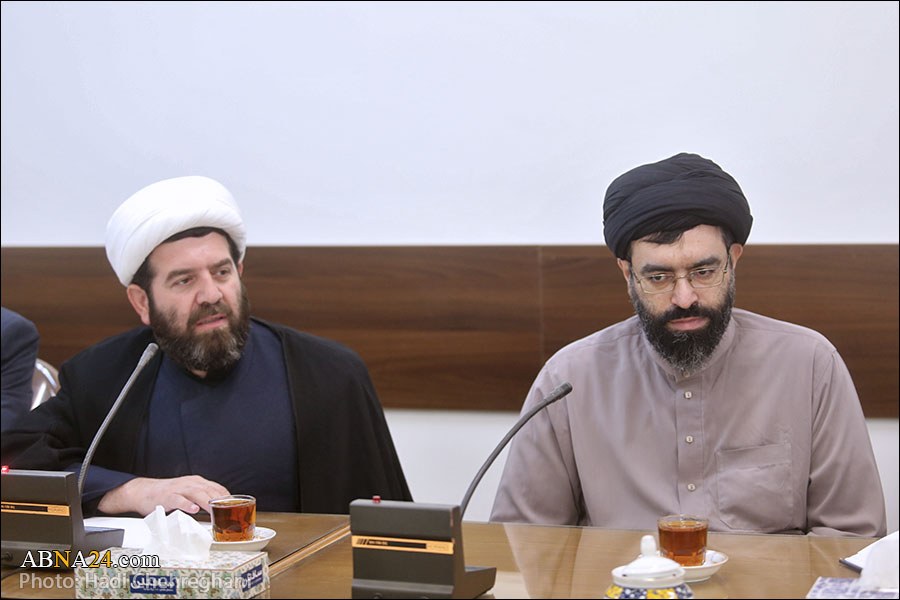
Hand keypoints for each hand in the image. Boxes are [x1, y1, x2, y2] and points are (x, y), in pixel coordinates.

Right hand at [97, 475, 229, 515]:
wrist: (143, 491)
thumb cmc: (168, 494)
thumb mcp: (189, 492)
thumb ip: (203, 498)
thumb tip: (219, 510)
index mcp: (197, 482)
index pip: (217, 488)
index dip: (228, 498)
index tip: (236, 508)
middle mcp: (190, 483)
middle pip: (210, 490)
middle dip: (221, 501)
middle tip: (229, 512)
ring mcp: (179, 489)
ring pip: (197, 493)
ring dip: (207, 502)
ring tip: (215, 510)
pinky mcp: (167, 496)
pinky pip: (179, 500)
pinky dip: (187, 504)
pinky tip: (194, 510)